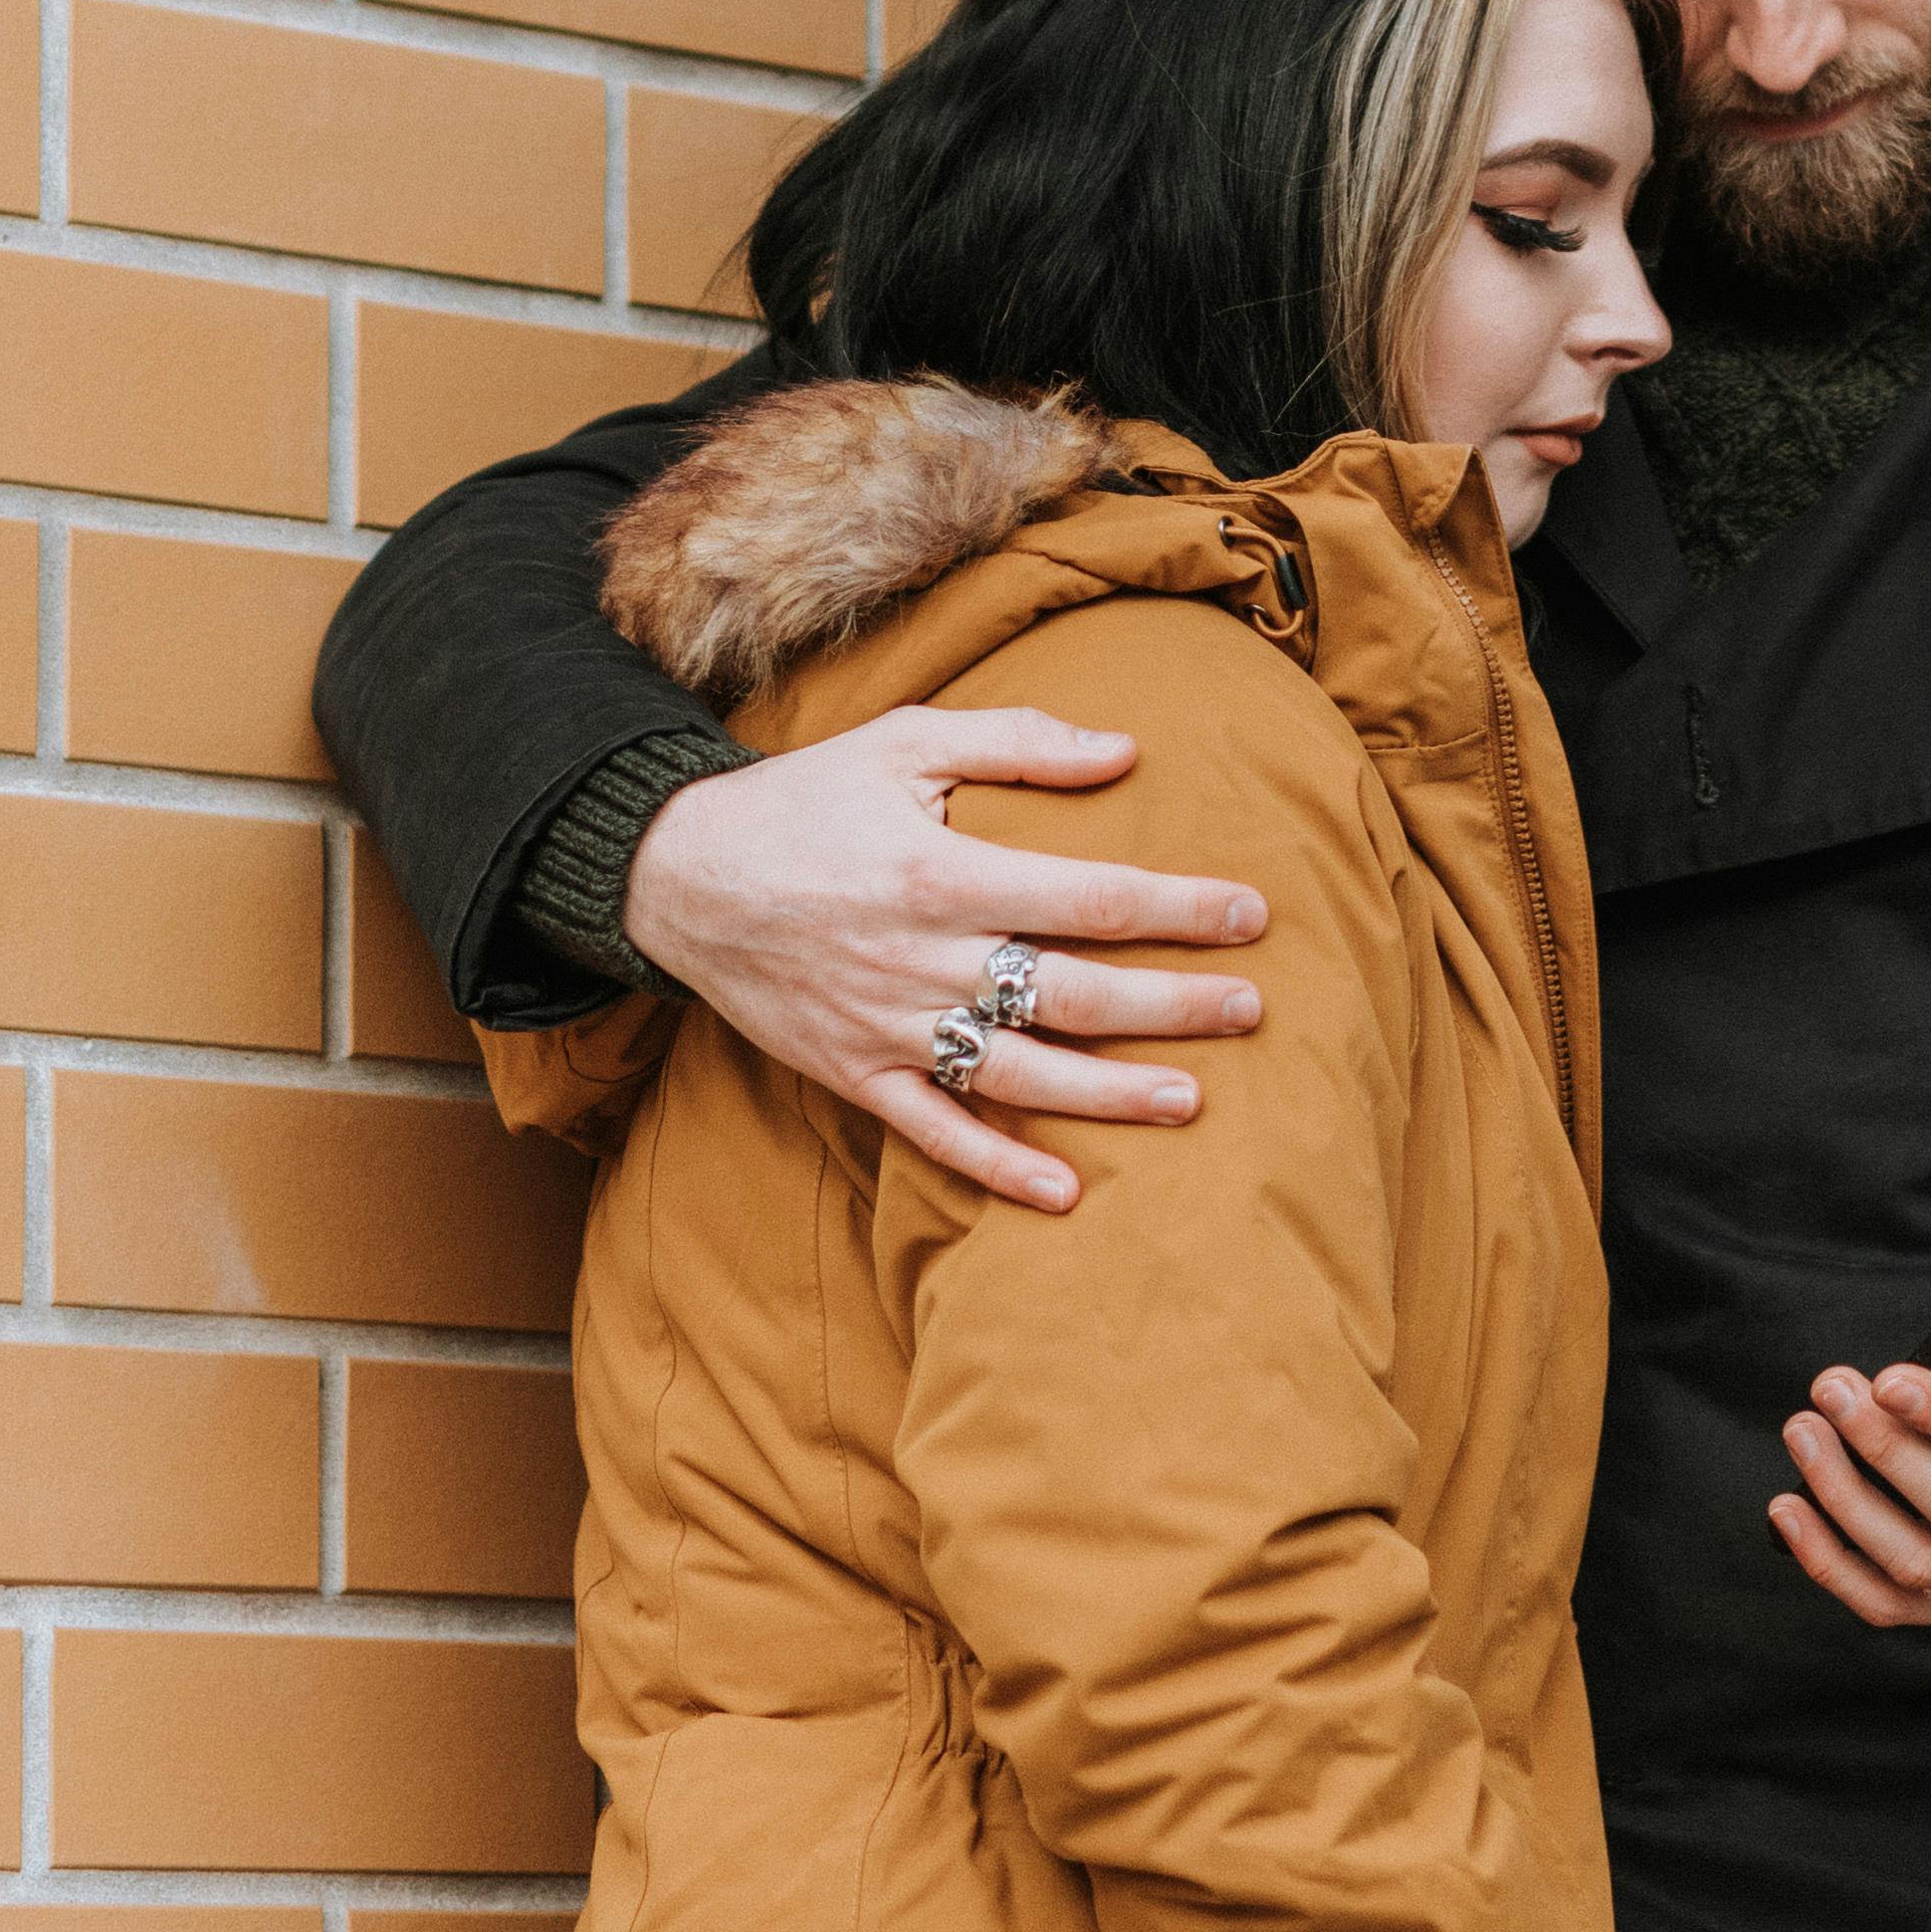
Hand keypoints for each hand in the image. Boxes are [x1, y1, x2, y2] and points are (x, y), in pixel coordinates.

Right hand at [622, 710, 1266, 1214]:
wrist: (678, 877)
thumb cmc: (807, 798)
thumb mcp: (906, 741)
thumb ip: (1018, 744)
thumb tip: (1126, 751)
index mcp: (944, 874)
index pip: (1091, 897)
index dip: (1178, 907)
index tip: (1252, 913)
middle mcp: (923, 960)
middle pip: (1073, 992)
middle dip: (1172, 1004)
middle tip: (1252, 1010)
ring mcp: (888, 1027)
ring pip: (1018, 1071)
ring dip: (1109, 1093)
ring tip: (1192, 1099)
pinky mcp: (853, 1074)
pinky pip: (934, 1133)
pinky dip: (998, 1166)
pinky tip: (1066, 1190)